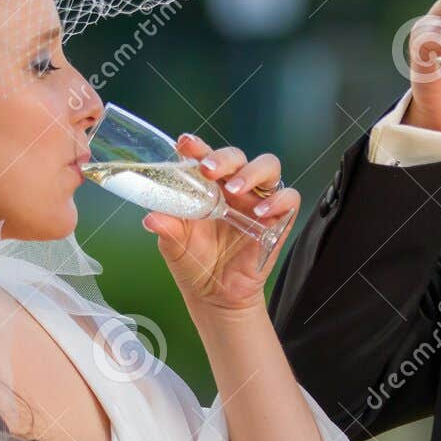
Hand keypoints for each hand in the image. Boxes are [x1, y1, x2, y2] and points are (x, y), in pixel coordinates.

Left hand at [142, 134, 303, 317]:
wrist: (215, 296)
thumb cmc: (195, 263)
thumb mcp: (175, 245)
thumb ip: (167, 227)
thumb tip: (151, 216)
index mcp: (208, 187)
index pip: (205, 157)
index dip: (197, 147)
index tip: (184, 144)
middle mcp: (234, 188)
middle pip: (238, 157)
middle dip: (223, 158)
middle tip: (208, 170)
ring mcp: (258, 201)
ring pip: (268, 167)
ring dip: (251, 173)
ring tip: (234, 189)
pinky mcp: (278, 219)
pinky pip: (289, 198)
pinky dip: (278, 200)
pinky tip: (259, 211)